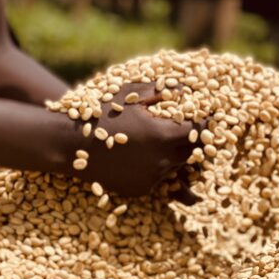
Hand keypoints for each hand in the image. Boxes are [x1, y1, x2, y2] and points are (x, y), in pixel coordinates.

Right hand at [66, 82, 200, 200]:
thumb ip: (161, 91)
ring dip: (175, 156)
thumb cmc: (101, 114)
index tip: (207, 115)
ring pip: (175, 167)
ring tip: (168, 144)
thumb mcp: (131, 96)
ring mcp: (151, 178)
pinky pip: (157, 180)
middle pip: (192, 152)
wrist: (71, 144)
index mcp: (164, 135)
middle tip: (191, 130)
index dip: (205, 121)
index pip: (199, 130)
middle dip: (194, 141)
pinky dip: (157, 169)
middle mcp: (162, 160)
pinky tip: (147, 158)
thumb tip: (185, 88)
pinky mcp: (139, 189)